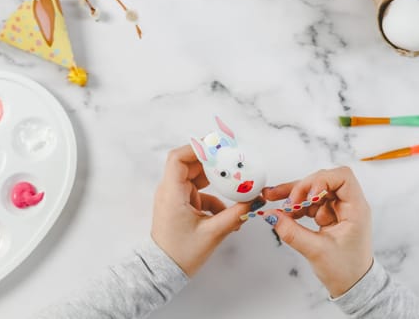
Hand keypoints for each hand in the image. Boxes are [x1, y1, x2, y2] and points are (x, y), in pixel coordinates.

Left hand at [151, 145, 259, 276]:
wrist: (164, 272)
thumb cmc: (180, 253)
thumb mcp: (211, 233)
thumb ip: (235, 215)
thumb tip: (254, 201)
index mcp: (172, 193)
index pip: (178, 158)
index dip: (197, 148)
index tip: (218, 146)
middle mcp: (171, 191)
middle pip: (190, 164)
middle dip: (213, 162)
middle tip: (233, 160)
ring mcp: (176, 197)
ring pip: (197, 178)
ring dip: (216, 181)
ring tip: (235, 184)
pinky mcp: (182, 205)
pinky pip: (200, 193)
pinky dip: (215, 198)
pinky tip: (229, 213)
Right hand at [262, 167, 372, 297]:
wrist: (353, 285)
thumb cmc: (346, 270)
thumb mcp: (316, 251)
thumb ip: (292, 232)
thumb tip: (272, 215)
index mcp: (355, 209)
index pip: (342, 177)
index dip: (322, 180)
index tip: (308, 196)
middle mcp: (348, 204)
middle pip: (323, 180)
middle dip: (302, 187)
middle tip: (284, 200)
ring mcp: (337, 209)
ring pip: (313, 190)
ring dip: (294, 194)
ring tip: (272, 197)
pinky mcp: (327, 215)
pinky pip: (309, 202)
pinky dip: (296, 205)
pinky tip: (283, 212)